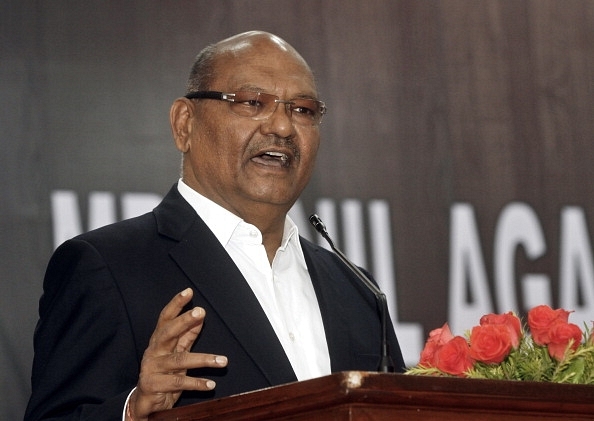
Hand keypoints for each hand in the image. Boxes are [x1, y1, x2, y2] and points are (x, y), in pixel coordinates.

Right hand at [127, 288, 227, 420]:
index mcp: (159, 341)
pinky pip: (178, 383)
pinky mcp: (153, 385)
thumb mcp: (176, 352)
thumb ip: (187, 336)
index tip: (189, 291)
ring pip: (179, 360)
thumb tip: (201, 316)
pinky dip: (196, 383)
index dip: (176, 304)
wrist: (145, 402)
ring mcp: (152, 368)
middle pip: (168, 332)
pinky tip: (211, 384)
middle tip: (200, 312)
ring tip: (223, 361)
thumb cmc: (164, 373)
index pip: (166, 318)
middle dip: (184, 320)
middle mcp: (154, 351)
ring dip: (204, 359)